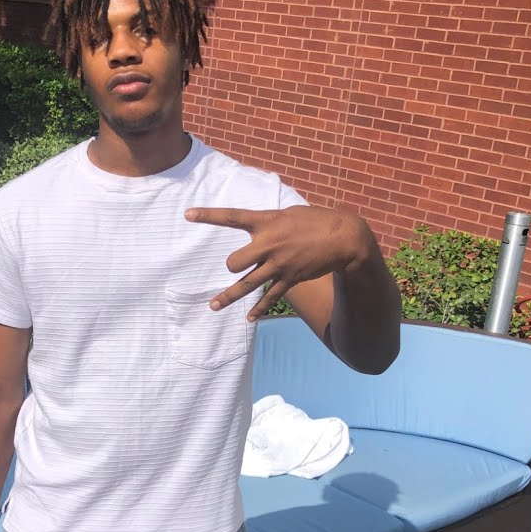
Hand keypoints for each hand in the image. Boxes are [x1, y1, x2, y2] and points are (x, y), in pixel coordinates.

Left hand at [185, 205, 373, 320]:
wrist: (343, 238)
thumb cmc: (316, 220)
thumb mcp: (289, 214)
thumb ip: (269, 222)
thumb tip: (259, 227)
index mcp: (266, 222)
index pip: (232, 217)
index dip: (208, 216)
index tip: (187, 214)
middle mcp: (268, 245)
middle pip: (234, 262)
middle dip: (232, 266)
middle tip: (239, 266)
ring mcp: (278, 264)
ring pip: (246, 285)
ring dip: (228, 297)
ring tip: (212, 307)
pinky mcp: (289, 279)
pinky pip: (269, 297)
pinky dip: (259, 309)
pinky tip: (249, 317)